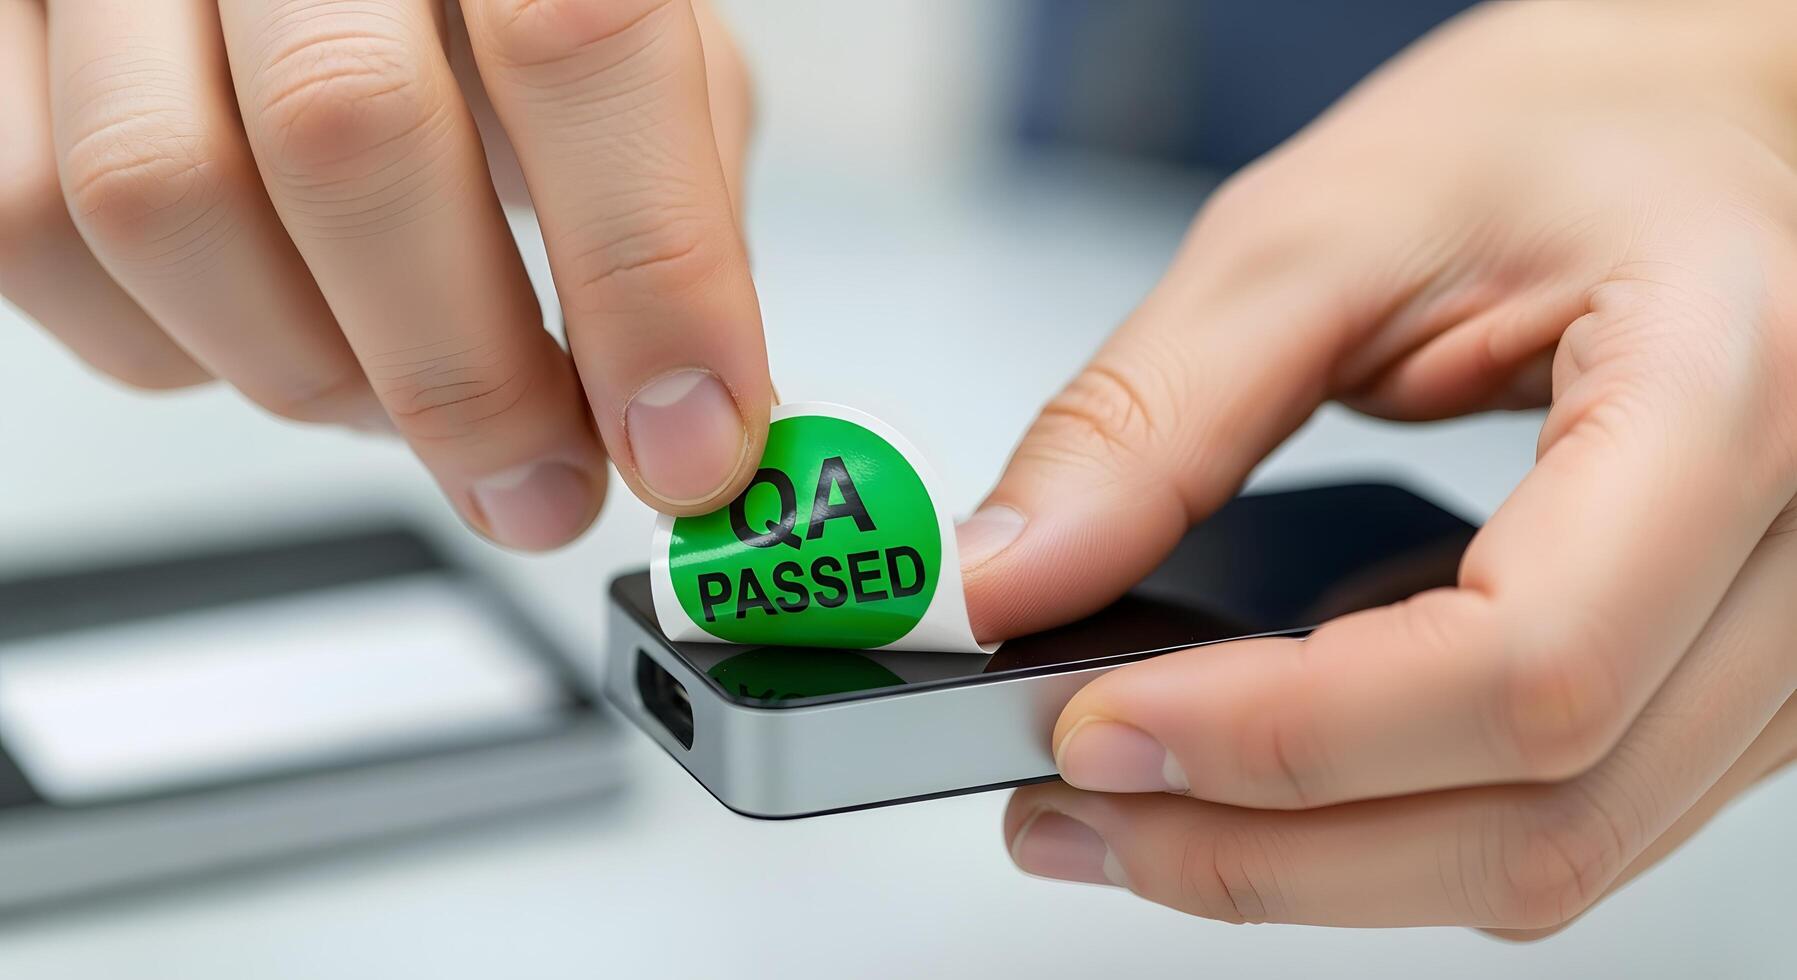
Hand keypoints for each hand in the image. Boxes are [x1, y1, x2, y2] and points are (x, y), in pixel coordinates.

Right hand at [0, 0, 768, 548]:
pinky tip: (282, 331)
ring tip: (408, 393)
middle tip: (545, 483)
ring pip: (159, 198)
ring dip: (316, 371)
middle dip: (469, 374)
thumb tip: (692, 410)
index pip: (576, 37)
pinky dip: (178, 345)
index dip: (645, 268)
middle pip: (347, 132)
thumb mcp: (640, 38)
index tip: (689, 440)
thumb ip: (675, 196)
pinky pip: (27, 233)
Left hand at [960, 1, 1796, 933]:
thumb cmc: (1560, 137)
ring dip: (1315, 869)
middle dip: (1268, 849)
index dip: (1288, 737)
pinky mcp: (1737, 685)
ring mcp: (1791, 639)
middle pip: (1542, 813)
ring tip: (1130, 809)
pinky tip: (1257, 784)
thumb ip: (1153, 419)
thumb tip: (1008, 578)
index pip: (1524, 662)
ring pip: (1554, 856)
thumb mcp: (1318, 233)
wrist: (1688, 135)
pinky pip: (1564, 821)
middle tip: (1073, 806)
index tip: (1096, 730)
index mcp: (1733, 384)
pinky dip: (1389, 834)